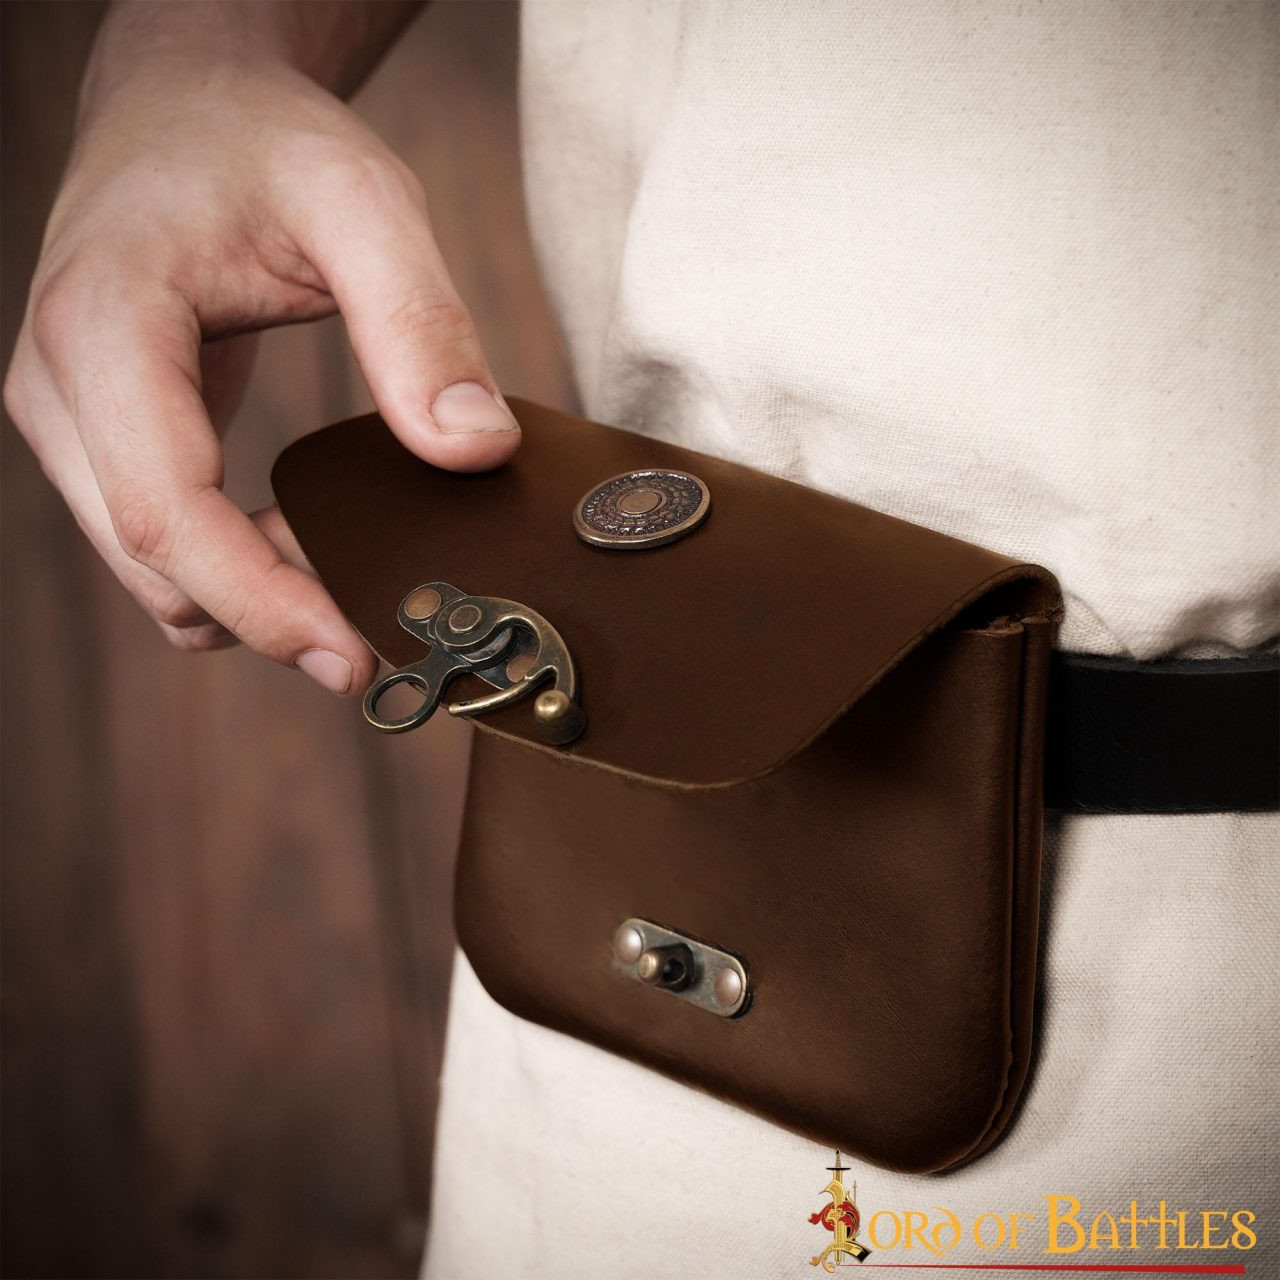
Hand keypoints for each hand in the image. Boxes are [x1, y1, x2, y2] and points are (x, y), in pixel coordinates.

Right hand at [4, 5, 518, 693]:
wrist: (187, 104)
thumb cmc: (264, 141)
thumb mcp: (362, 202)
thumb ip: (420, 323)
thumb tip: (474, 451)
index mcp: (104, 324)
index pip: (167, 512)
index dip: (261, 603)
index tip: (354, 658)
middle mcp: (58, 388)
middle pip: (156, 565)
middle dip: (271, 619)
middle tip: (389, 637)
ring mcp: (68, 422)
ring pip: (153, 574)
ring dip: (253, 603)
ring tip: (358, 586)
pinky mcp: (100, 440)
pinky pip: (161, 550)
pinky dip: (232, 575)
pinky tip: (306, 550)